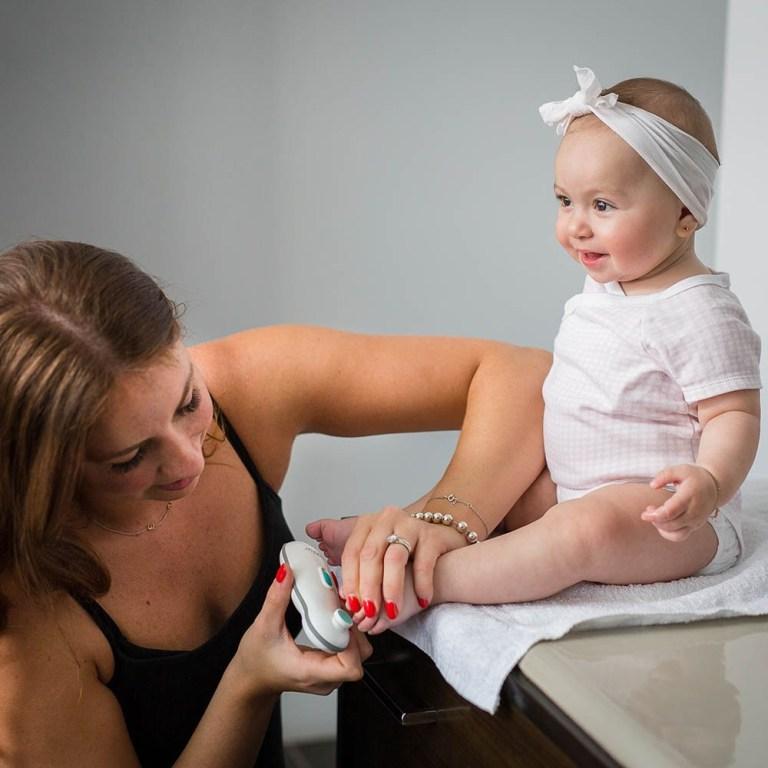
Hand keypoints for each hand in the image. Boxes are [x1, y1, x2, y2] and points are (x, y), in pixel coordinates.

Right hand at [233, 564, 371, 696]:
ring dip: (353, 631)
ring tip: (339, 611)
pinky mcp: (329, 669)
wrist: (251, 679)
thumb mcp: (263, 626)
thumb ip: (276, 598)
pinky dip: (346, 634)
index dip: (353, 642)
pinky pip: (350, 652)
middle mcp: (325, 678)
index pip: (350, 667)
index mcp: (311, 672)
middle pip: (360, 657)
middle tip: (343, 608)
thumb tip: (286, 572)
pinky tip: (335, 619)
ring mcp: (329, 676)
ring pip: (358, 654)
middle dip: (356, 630)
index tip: (342, 620)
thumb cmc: (256, 660)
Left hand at [339, 506, 465, 631]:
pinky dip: (421, 583)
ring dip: (391, 587)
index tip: (353, 604)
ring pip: (395, 557)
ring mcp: (410, 524)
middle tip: (370, 610)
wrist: (442, 541)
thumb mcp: (379, 555)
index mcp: (368, 524)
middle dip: (368, 586)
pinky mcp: (432, 535)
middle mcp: (387, 520)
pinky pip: (424, 562)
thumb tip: (348, 598)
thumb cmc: (407, 552)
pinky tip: (421, 599)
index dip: (350, 580)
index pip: (352, 552)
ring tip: (392, 609)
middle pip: (371, 554)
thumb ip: (361, 572)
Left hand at [642, 464, 718, 541]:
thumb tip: (653, 485)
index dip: (655, 515)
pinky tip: (662, 523)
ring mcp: (696, 521)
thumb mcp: (680, 470)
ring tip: (655, 516)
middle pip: (672, 524)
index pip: (671, 512)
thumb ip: (664, 475)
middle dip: (656, 520)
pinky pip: (680, 536)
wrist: (714, 486)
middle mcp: (694, 511)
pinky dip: (668, 534)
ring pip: (677, 534)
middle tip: (648, 510)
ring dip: (661, 528)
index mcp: (689, 496)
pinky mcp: (695, 526)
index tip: (644, 514)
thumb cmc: (694, 477)